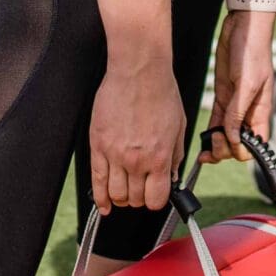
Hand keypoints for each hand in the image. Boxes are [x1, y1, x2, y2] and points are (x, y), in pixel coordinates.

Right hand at [87, 58, 183, 212]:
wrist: (139, 71)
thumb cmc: (161, 94)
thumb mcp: (179, 128)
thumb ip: (175, 157)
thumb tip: (172, 179)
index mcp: (160, 157)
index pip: (156, 199)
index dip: (156, 201)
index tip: (155, 195)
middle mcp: (136, 160)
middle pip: (135, 200)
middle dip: (139, 198)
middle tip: (140, 188)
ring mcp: (114, 154)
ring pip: (115, 194)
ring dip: (121, 198)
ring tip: (124, 190)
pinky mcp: (98, 145)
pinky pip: (96, 181)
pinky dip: (100, 198)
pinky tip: (104, 205)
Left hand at [203, 10, 275, 163]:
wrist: (242, 29)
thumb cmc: (252, 53)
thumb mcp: (247, 84)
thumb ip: (238, 112)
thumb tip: (233, 138)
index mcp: (261, 111)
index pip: (256, 144)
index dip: (243, 150)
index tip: (230, 144)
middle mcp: (249, 112)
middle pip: (239, 143)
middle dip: (227, 150)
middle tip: (213, 144)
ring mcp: (235, 105)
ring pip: (226, 135)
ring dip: (216, 146)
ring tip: (204, 151)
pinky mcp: (223, 96)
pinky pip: (217, 121)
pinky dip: (210, 132)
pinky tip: (202, 140)